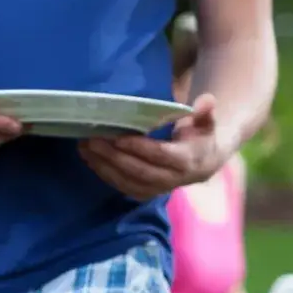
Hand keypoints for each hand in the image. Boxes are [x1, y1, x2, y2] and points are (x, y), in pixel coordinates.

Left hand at [78, 94, 230, 198]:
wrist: (204, 163)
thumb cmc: (200, 137)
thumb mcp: (206, 123)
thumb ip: (205, 112)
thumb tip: (208, 100)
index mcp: (186, 161)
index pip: (161, 156)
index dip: (139, 148)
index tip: (119, 137)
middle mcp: (172, 179)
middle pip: (140, 171)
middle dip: (115, 157)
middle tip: (93, 138)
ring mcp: (158, 189)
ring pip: (129, 182)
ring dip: (105, 166)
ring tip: (85, 146)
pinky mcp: (146, 192)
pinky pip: (123, 187)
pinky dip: (105, 174)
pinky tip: (90, 158)